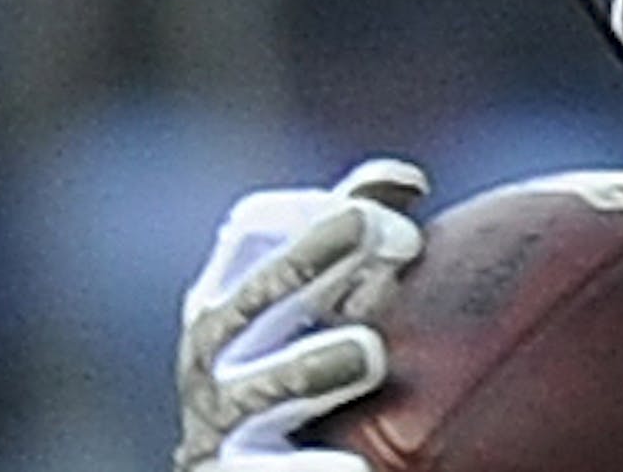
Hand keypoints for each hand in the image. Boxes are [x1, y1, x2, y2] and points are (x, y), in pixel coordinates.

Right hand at [173, 158, 429, 471]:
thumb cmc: (312, 368)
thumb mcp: (325, 298)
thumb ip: (359, 234)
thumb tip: (407, 179)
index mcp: (236, 292)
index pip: (258, 228)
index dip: (315, 211)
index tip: (393, 220)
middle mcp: (214, 350)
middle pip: (257, 295)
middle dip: (314, 260)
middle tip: (388, 238)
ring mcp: (220, 419)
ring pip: (258, 388)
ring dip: (309, 365)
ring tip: (370, 354)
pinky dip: (304, 471)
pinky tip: (354, 470)